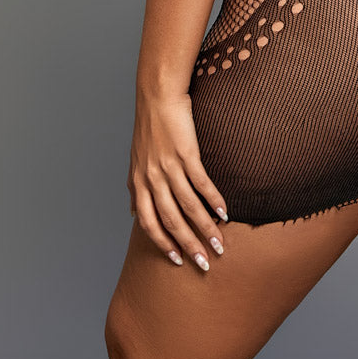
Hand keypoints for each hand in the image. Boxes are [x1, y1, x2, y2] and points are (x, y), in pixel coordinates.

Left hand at [127, 91, 229, 269]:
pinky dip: (213, 200)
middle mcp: (151, 179)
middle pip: (170, 220)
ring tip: (219, 243)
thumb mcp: (135, 162)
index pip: (149, 223)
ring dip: (205, 228)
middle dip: (188, 245)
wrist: (157, 95)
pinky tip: (224, 212)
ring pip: (188, 206)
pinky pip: (201, 183)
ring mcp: (168, 167)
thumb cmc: (149, 127)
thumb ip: (135, 190)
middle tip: (203, 263)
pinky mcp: (186, 153)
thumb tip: (133, 214)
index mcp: (138, 183)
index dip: (163, 243)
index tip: (177, 260)